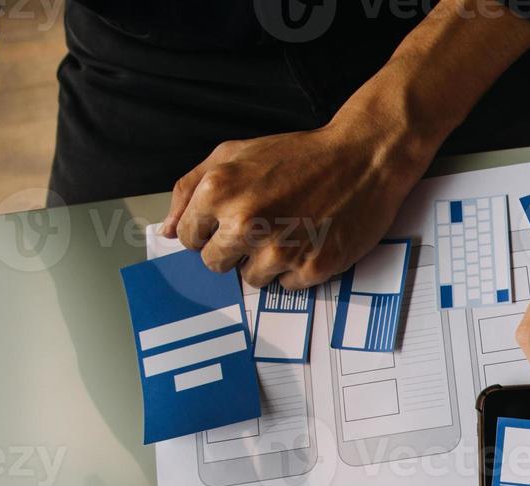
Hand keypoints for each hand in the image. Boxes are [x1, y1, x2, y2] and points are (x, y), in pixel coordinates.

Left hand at [161, 110, 431, 289]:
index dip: (208, 231)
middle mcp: (245, 222)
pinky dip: (296, 269)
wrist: (363, 158)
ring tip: (289, 232)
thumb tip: (166, 230)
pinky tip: (310, 242)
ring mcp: (280, 249)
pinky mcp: (312, 268)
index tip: (229, 222)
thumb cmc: (299, 156)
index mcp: (219, 191)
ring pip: (251, 280)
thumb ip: (191, 188)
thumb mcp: (235, 153)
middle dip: (233, 250)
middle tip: (262, 227)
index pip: (188, 238)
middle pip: (215, 264)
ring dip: (266, 262)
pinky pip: (287, 287)